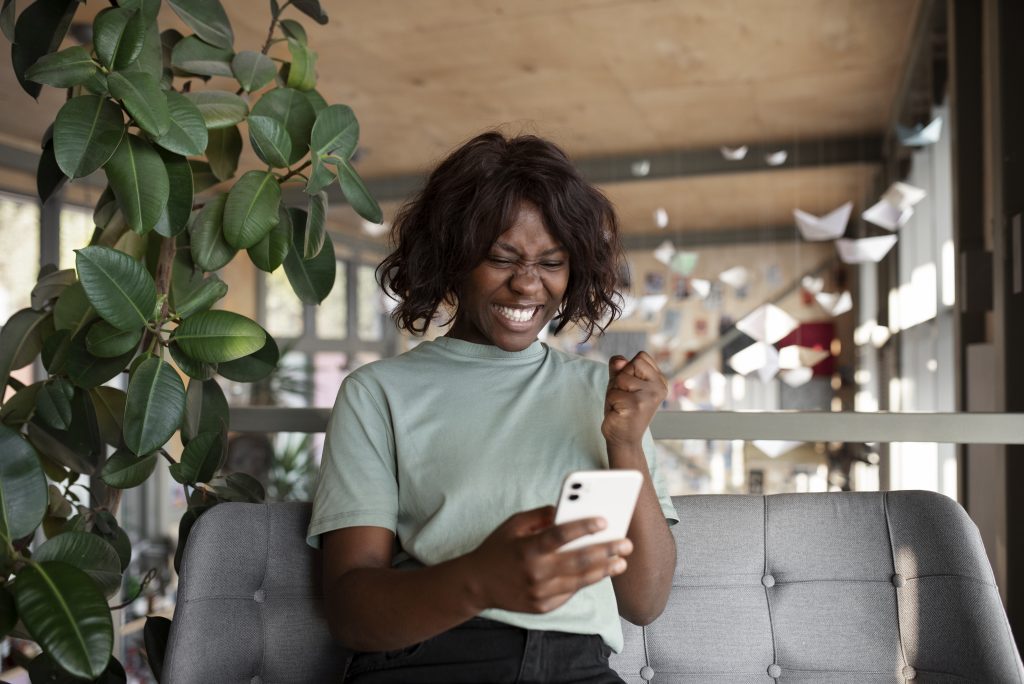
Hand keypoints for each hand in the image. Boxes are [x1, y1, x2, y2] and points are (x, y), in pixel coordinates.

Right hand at [465, 506, 632, 613]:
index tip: (604, 520)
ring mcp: (540, 593)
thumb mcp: (514, 524)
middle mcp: (535, 572)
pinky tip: (601, 572)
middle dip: (606, 551)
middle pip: (578, 561)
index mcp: (527, 548)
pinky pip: (570, 592)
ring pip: (579, 580)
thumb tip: (568, 510)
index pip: (559, 536)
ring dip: (604, 570)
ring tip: (621, 561)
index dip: (583, 527)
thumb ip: (541, 516)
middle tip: (626, 543)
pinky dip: (586, 581)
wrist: (476, 584)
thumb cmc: (497, 549)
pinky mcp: (543, 607)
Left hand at [602, 351, 667, 448]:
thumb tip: (620, 360)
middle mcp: (659, 388)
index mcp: (660, 381)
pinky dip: (611, 402)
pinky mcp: (636, 406)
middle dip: (620, 379)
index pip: (641, 357)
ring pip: (620, 378)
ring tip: (621, 405)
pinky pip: (613, 393)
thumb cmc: (622, 409)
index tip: (631, 388)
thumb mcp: (620, 384)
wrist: (624, 439)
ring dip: (614, 391)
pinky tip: (619, 412)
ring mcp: (649, 397)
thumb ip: (619, 368)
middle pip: (631, 364)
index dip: (628, 369)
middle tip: (624, 398)